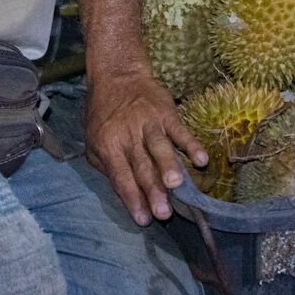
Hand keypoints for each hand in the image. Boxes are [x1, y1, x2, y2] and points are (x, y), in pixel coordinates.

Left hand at [84, 69, 208, 224]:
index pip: (121, 177)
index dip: (132, 198)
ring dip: (168, 166)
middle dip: (153, 191)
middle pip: (142, 167)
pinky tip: (201, 160)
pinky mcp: (166, 113)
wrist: (118, 75)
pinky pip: (180, 130)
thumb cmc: (104, 113)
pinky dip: (191, 144)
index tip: (144, 220)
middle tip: (163, 213)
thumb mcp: (93, 141)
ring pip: (159, 147)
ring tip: (177, 185)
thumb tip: (124, 193)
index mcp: (108, 145)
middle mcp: (128, 136)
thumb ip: (106, 167)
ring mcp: (148, 123)